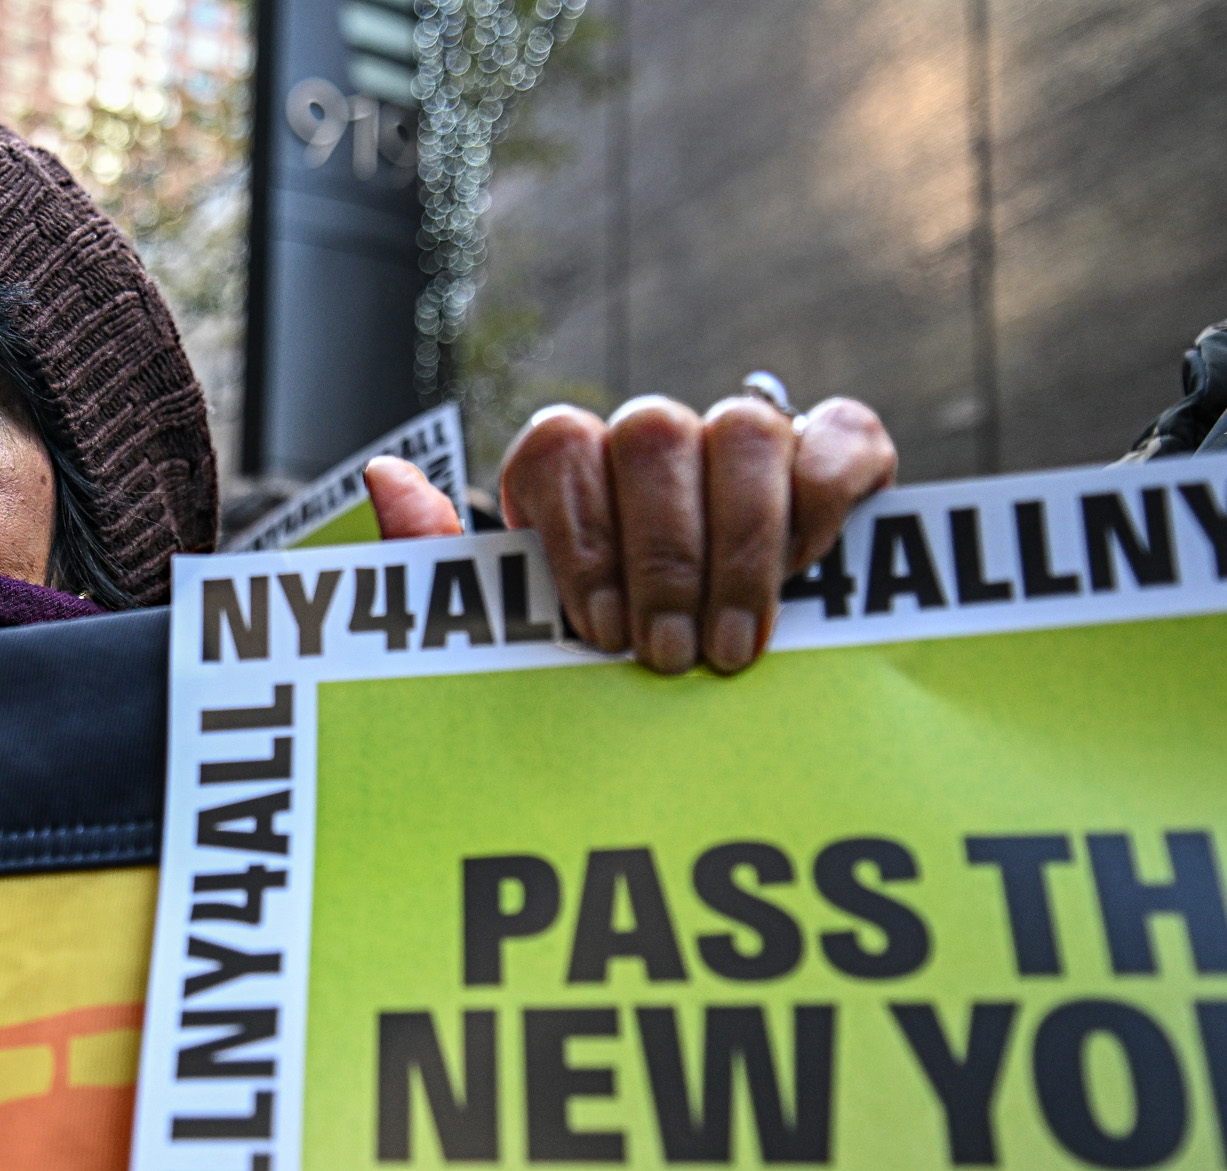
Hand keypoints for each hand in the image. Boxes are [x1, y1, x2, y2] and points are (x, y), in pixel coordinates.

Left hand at [367, 394, 895, 673]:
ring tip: (736, 645)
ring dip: (743, 544)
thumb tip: (386, 482)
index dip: (580, 533)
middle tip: (672, 658)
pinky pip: (840, 434)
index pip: (560, 443)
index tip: (599, 630)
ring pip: (744, 431)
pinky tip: (811, 569)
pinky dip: (827, 493)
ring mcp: (744, 442)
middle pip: (650, 435)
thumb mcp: (522, 631)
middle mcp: (656, 444)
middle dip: (663, 555)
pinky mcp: (831, 455)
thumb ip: (449, 566)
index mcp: (572, 472)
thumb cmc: (603, 659)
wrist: (715, 685)